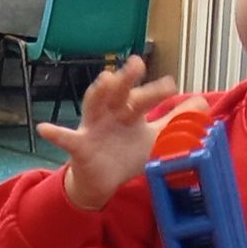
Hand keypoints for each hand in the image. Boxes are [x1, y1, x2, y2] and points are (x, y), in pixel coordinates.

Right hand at [38, 57, 203, 210]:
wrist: (101, 182)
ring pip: (94, 105)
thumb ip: (175, 120)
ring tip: (104, 78)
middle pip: (120, 94)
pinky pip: (65, 139)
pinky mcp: (79, 147)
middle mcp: (110, 114)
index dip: (156, 91)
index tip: (172, 86)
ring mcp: (92, 128)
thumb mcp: (154, 137)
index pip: (143, 97)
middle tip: (137, 64)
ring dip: (97, 92)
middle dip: (127, 79)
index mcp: (129, 112)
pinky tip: (45, 128)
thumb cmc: (124, 154)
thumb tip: (202, 103)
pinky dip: (55, 133)